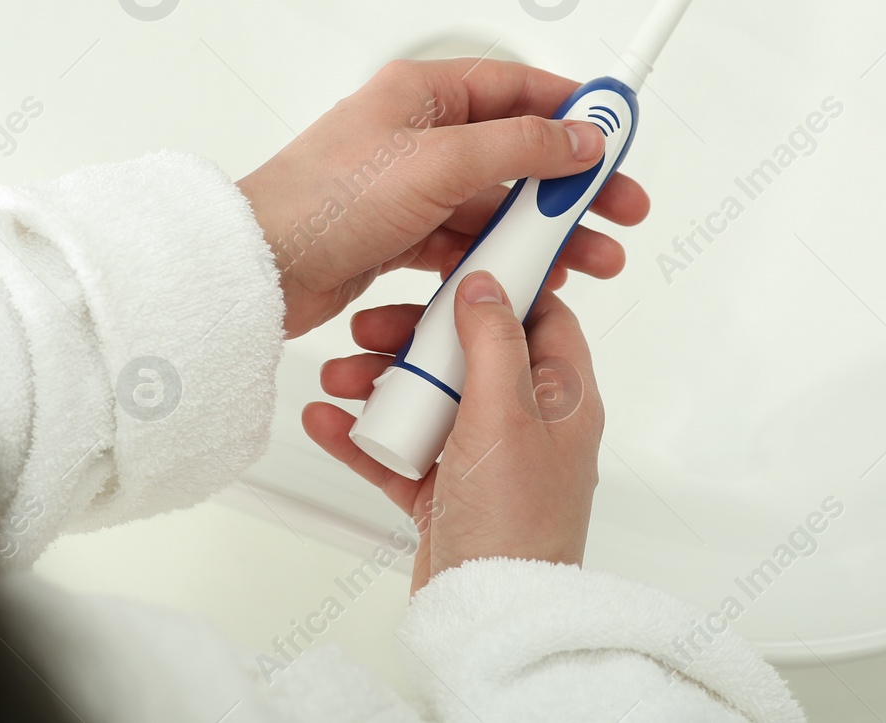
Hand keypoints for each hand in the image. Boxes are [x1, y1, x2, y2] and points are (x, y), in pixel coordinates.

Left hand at [236, 58, 648, 337]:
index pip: (515, 87)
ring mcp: (407, 188)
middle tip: (618, 209)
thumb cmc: (322, 201)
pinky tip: (531, 276)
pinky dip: (500, 257)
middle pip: (514, 153)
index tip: (617, 131)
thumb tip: (578, 136)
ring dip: (542, 231)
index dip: (572, 108)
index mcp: (420, 94)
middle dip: (570, 185)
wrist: (260, 269)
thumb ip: (517, 148)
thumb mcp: (438, 163)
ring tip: (589, 258)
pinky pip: (465, 241)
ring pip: (494, 204)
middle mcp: (415, 135)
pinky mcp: (397, 236)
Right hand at [303, 271, 602, 593]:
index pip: (537, 319)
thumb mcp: (506, 416)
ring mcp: (483, 457)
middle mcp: (525, 423)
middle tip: (366, 330)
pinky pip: (400, 447)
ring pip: (427, 398)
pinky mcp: (445, 491)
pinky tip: (323, 420)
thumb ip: (493, 343)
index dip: (496, 289)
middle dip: (411, 339)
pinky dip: (363, 434)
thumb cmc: (516, 525)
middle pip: (467, 354)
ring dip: (377, 383)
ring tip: (334, 379)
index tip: (446, 268)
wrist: (489, 618)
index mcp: (561, 399)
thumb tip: (486, 284)